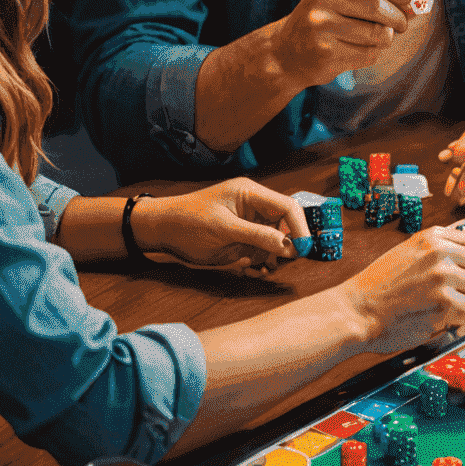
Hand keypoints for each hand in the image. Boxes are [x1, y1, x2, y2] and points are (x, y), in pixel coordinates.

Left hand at [133, 178, 308, 271]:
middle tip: (282, 263)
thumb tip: (290, 246)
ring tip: (262, 270)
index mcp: (251, 194)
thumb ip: (257, 236)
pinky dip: (262, 263)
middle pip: (285, 224)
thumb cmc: (188, 222)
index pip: (287, 207)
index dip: (299, 227)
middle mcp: (254, 207)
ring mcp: (248, 224)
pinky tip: (252, 271)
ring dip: (274, 257)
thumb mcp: (223, 229)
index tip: (304, 249)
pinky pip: (261, 252)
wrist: (160, 231)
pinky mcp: (241, 240)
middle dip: (288, 245)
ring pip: (275, 241)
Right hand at [275, 0, 412, 87]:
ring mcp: (321, 26)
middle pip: (378, 7)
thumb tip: (415, 3)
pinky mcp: (325, 53)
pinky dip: (373, 53)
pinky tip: (360, 49)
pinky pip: (368, 53)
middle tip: (403, 24)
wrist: (286, 52)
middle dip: (398, 17)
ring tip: (380, 37)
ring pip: (377, 33)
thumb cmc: (324, 20)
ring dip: (387, 37)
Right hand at [339, 227, 464, 355]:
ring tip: (451, 309)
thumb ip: (437, 252)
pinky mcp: (443, 304)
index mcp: (432, 237)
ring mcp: (442, 277)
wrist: (356, 310)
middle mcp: (440, 253)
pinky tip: (443, 320)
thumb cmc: (378, 287)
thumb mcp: (407, 253)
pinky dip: (461, 320)